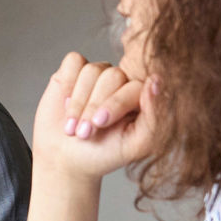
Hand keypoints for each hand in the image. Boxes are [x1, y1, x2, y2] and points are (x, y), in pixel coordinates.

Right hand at [33, 52, 157, 181]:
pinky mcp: (74, 69)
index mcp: (141, 98)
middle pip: (112, 76)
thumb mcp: (134, 145)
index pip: (135, 87)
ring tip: (72, 126)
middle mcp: (122, 81)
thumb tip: (155, 81)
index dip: (115, 104)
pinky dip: (67, 83)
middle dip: (93, 106)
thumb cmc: (104, 154)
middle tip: (84, 132)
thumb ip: (154, 117)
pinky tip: (64, 104)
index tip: (99, 124)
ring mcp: (98, 73)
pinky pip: (73, 62)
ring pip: (91, 70)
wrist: (66, 159)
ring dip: (78, 101)